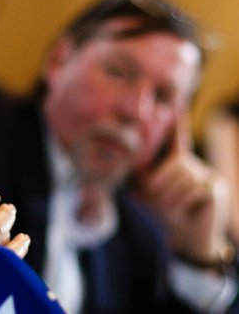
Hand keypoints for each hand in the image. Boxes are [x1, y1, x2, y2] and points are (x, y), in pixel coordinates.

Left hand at [136, 119, 230, 265]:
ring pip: (184, 178)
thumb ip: (144, 182)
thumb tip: (126, 168)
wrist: (189, 238)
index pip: (178, 141)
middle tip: (155, 198)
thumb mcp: (151, 196)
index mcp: (179, 165)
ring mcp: (209, 176)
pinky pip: (195, 189)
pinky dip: (184, 202)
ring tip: (171, 210)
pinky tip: (187, 212)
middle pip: (175, 165)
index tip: (176, 104)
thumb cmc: (169, 214)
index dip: (177, 124)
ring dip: (171, 197)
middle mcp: (195, 166)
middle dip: (161, 184)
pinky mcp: (216, 189)